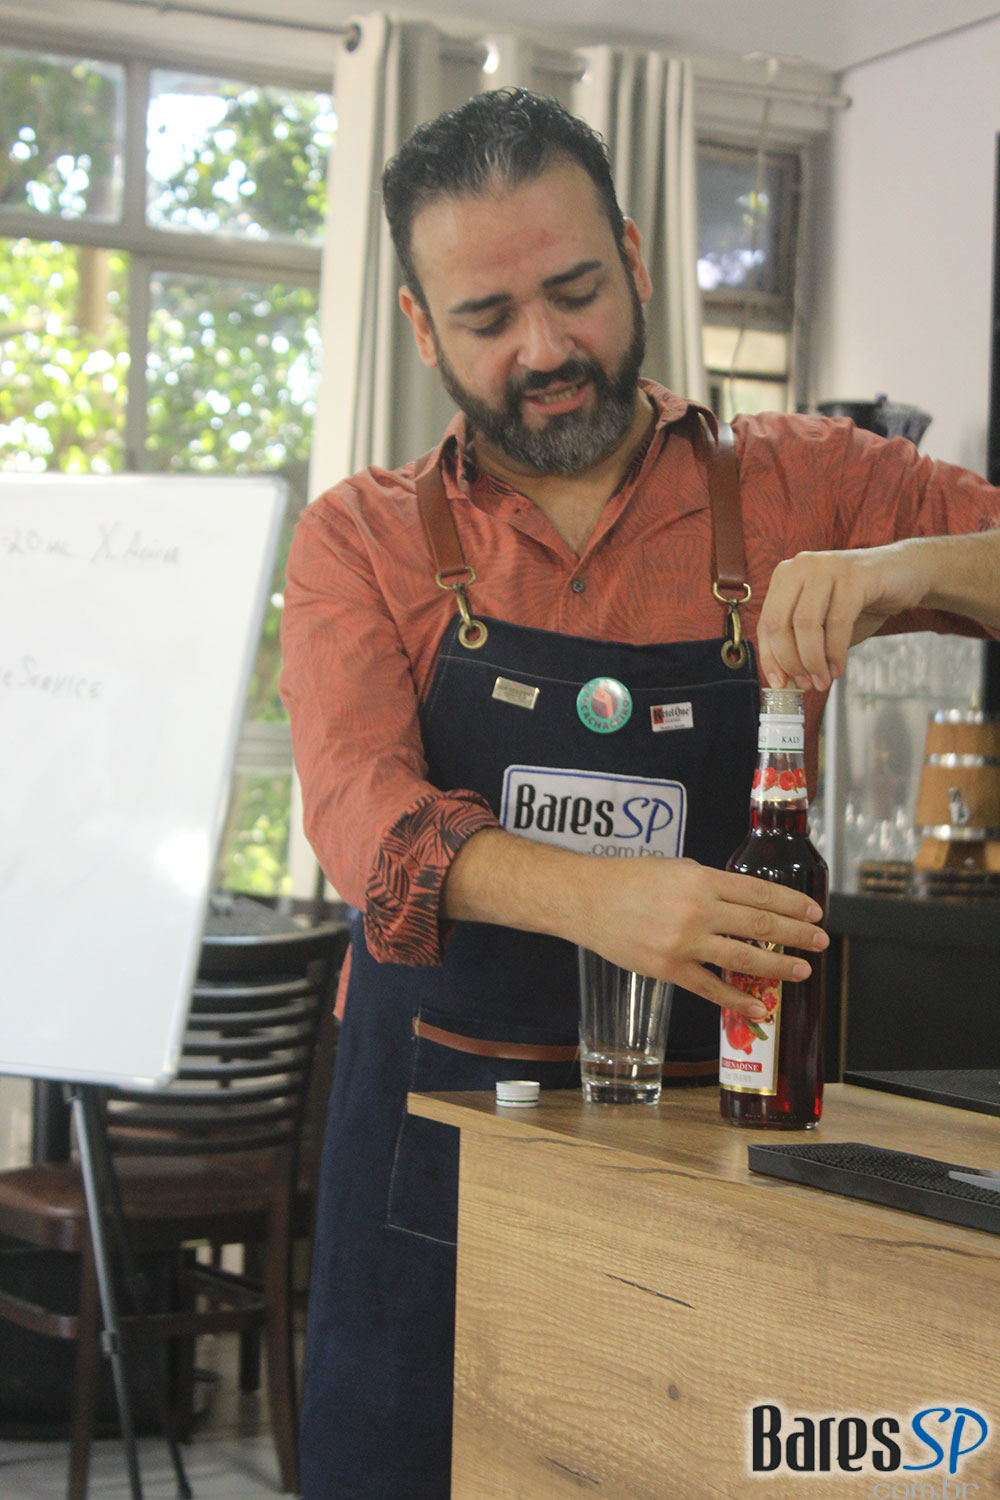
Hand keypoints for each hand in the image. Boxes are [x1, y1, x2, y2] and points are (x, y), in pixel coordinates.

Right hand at [576, 856, 827, 1019]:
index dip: (791, 904)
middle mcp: (697, 911)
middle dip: (796, 934)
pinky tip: (761, 1006)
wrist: (587, 900)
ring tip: (802, 971)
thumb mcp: (676, 869)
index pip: (759, 893)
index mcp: (702, 881)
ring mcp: (684, 943)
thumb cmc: (630, 879)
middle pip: (759, 924)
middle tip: (821, 941)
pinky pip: (711, 989)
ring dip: (778, 966)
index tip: (813, 913)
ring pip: (743, 957)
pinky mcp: (669, 969)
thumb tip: (744, 902)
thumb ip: (710, 885)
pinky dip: (739, 1000)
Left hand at [756, 543, 923, 690]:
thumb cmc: (859, 601)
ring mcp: (827, 567)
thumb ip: (801, 644)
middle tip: (806, 685)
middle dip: (791, 662)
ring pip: (806, 624)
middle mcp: (801, 566)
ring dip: (813, 661)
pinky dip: (836, 652)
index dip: (770, 658)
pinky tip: (839, 668)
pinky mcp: (854, 576)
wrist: (904, 574)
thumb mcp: (823, 622)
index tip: (780, 684)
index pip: (766, 623)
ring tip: (823, 681)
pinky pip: (837, 622)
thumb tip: (786, 680)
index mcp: (786, 576)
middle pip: (781, 624)